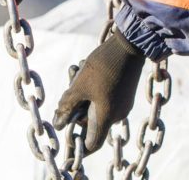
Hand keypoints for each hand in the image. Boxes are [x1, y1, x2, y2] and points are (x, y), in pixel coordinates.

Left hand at [53, 30, 143, 153]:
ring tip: (76, 69)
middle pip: (90, 120)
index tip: (67, 135)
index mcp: (106, 118)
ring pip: (96, 103)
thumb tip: (58, 123)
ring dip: (83, 91)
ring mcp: (122, 101)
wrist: (131, 42)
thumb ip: (67, 106)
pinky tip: (86, 66)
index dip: (78, 146)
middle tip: (68, 87)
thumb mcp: (80, 85)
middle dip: (76, 105)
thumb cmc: (104, 66)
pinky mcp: (124, 90)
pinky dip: (93, 85)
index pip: (91, 145)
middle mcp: (117, 114)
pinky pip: (105, 94)